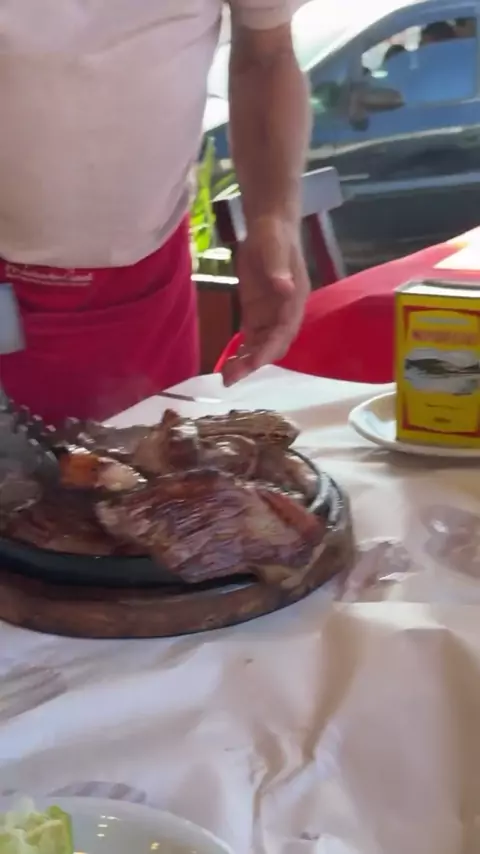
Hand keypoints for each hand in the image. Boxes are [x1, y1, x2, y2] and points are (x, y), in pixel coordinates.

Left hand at [222, 216, 309, 385]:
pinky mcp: (256, 313)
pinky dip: (242, 353)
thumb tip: (285, 288)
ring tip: (225, 377)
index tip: (252, 364)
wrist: (269, 228)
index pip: (283, 333)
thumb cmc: (274, 237)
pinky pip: (251, 339)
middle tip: (231, 378)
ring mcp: (270, 316)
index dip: (269, 350)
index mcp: (293, 302)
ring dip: (246, 363)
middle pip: (273, 346)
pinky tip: (228, 364)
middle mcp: (284, 315)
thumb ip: (279, 270)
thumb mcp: (274, 249)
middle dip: (254, 364)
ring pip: (261, 347)